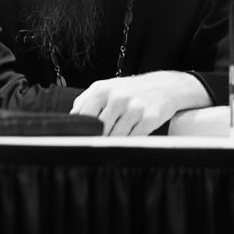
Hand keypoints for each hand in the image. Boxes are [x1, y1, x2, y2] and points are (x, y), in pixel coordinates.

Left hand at [71, 71, 211, 135]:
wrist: (162, 86)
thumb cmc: (127, 90)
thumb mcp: (104, 87)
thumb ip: (84, 101)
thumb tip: (71, 120)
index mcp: (101, 90)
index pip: (83, 116)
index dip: (80, 130)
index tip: (79, 139)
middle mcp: (117, 98)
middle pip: (99, 129)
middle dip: (96, 139)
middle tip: (93, 147)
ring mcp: (134, 108)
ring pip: (115, 136)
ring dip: (112, 142)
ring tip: (111, 143)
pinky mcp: (149, 119)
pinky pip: (133, 139)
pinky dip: (128, 142)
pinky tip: (127, 139)